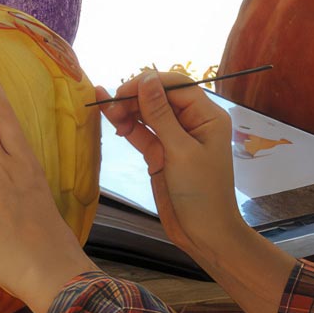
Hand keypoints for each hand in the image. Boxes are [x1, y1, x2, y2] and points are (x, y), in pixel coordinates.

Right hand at [97, 70, 248, 262]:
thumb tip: (146, 79)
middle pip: (160, 97)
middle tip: (109, 104)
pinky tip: (111, 119)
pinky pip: (143, 133)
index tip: (122, 90)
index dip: (149, 83)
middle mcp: (193, 122)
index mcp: (208, 116)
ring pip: (148, 114)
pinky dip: (128, 126)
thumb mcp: (180, 151)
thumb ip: (160, 114)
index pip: (177, 86)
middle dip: (135, 97)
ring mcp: (175, 138)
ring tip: (105, 111)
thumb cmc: (201, 193)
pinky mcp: (161, 154)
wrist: (204, 234)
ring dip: (128, 111)